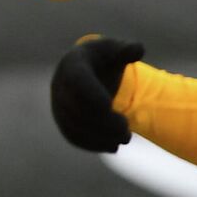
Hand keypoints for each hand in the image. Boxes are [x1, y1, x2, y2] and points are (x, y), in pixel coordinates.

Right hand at [51, 35, 141, 151]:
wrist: (89, 72)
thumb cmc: (105, 59)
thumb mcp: (115, 50)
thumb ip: (127, 50)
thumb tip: (138, 49)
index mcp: (72, 64)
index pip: (76, 82)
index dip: (90, 95)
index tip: (109, 106)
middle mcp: (60, 85)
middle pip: (76, 109)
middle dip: (102, 123)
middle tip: (126, 131)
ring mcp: (59, 105)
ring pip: (74, 126)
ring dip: (99, 136)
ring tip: (125, 139)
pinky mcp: (63, 121)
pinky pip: (73, 136)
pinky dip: (92, 144)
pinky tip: (113, 146)